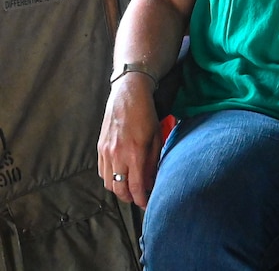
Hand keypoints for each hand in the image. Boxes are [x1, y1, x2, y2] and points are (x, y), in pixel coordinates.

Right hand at [97, 74, 161, 208]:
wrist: (127, 95)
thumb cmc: (146, 114)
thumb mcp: (157, 137)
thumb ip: (153, 160)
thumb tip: (152, 180)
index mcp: (134, 153)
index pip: (135, 186)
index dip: (141, 199)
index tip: (146, 205)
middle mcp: (117, 155)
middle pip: (119, 189)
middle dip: (129, 198)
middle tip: (138, 198)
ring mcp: (106, 152)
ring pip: (108, 182)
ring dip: (118, 189)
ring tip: (129, 187)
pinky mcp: (99, 147)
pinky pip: (102, 171)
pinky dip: (110, 177)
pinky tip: (120, 174)